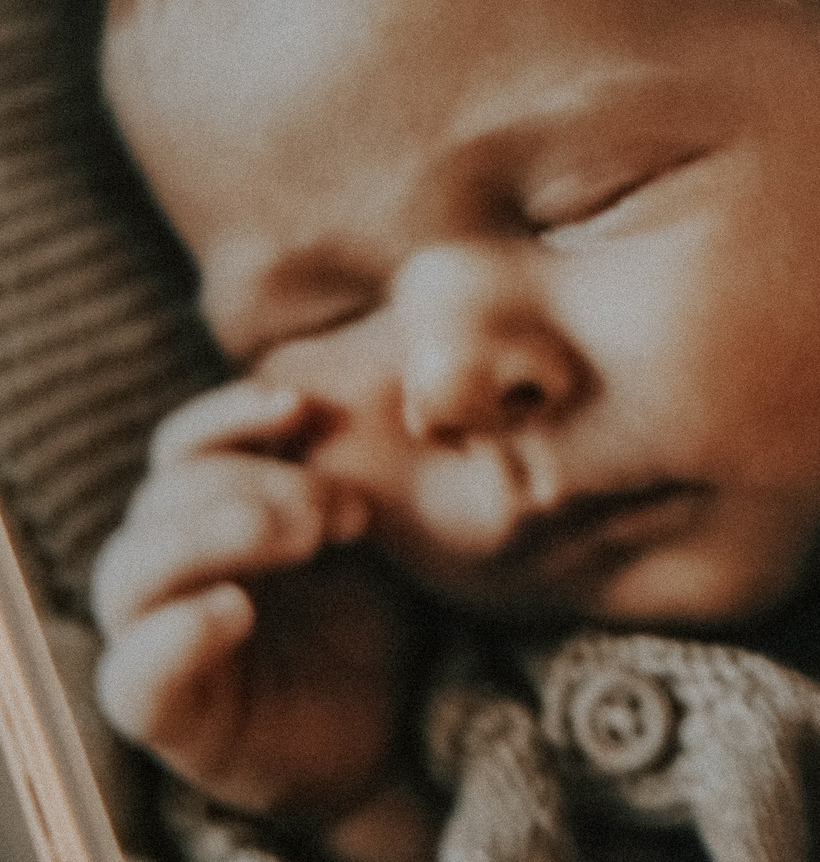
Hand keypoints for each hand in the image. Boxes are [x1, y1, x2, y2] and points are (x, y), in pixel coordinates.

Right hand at [92, 381, 414, 821]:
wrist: (392, 724)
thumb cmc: (374, 614)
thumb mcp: (374, 533)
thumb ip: (351, 470)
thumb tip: (367, 392)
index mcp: (211, 512)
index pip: (185, 446)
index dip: (230, 415)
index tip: (299, 406)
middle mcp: (171, 568)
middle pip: (165, 496)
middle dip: (259, 483)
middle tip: (346, 513)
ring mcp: (157, 638)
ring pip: (131, 570)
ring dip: (214, 535)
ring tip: (302, 538)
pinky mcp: (165, 712)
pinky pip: (133, 672)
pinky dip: (175, 635)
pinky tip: (234, 612)